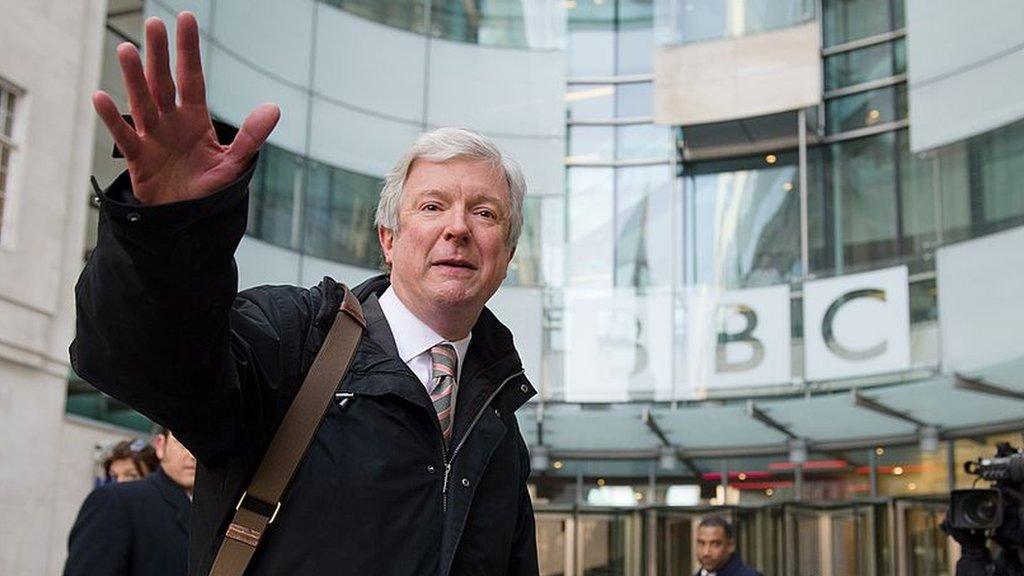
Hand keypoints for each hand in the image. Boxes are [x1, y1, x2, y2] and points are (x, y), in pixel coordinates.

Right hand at [92, 12, 279, 204]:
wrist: (186, 216)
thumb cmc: (208, 186)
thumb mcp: (234, 161)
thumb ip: (252, 136)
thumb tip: (274, 108)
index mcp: (194, 118)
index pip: (191, 78)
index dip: (188, 51)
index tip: (185, 18)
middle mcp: (170, 121)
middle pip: (163, 82)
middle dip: (159, 55)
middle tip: (154, 24)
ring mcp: (152, 137)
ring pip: (141, 102)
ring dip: (133, 77)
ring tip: (127, 49)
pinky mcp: (138, 158)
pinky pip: (124, 136)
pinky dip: (111, 118)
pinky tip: (101, 97)